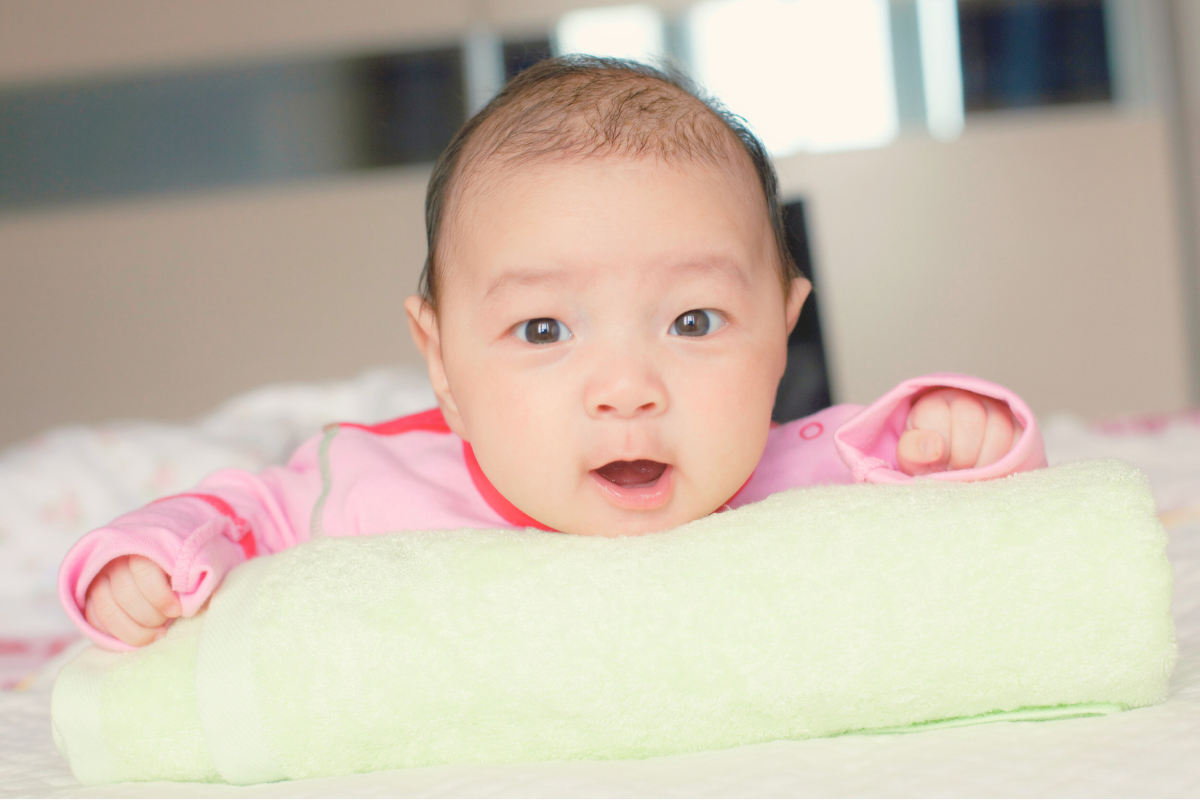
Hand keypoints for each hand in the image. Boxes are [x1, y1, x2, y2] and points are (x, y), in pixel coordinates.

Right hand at [85, 556, 181, 646]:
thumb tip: (184, 603)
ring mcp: (97, 580)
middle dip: (151, 616)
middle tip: (168, 621)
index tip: (177, 610)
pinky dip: (117, 635)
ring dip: (135, 631)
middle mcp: (113, 562)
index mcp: (139, 548)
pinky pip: (96, 621)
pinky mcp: (88, 598)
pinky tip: (138, 636)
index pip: (144, 571)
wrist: (155, 561)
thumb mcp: (184, 566)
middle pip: (126, 595)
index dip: (161, 596)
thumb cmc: (176, 567)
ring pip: (109, 612)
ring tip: (157, 634)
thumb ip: (184, 578)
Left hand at [897, 388, 1022, 475]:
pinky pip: (1019, 438)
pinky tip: (992, 470)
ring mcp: (994, 408)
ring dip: (986, 461)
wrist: (953, 465)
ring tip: (973, 473)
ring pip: (999, 429)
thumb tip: (935, 448)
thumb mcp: (910, 456)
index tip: (938, 465)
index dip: (940, 448)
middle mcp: (965, 397)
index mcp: (933, 403)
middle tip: (957, 472)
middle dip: (962, 456)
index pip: (938, 415)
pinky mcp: (1017, 423)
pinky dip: (1007, 459)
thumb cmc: (928, 460)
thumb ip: (913, 449)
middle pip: (970, 421)